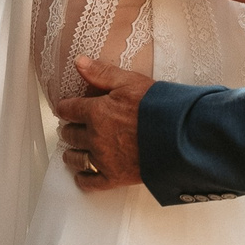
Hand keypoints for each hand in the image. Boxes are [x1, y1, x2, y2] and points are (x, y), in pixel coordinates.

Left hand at [52, 56, 150, 190]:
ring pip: (75, 159)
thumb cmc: (157, 106)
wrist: (179, 137)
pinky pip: (89, 182)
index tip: (65, 108)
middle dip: (70, 129)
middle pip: (70, 135)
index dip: (65, 108)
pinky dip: (83, 179)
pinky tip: (82, 175)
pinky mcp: (114, 177)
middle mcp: (94, 137)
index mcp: (95, 112)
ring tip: (74, 151)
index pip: (68, 110)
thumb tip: (79, 62)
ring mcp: (103, 160)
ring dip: (72, 154)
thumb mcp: (130, 81)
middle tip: (72, 128)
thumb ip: (102, 73)